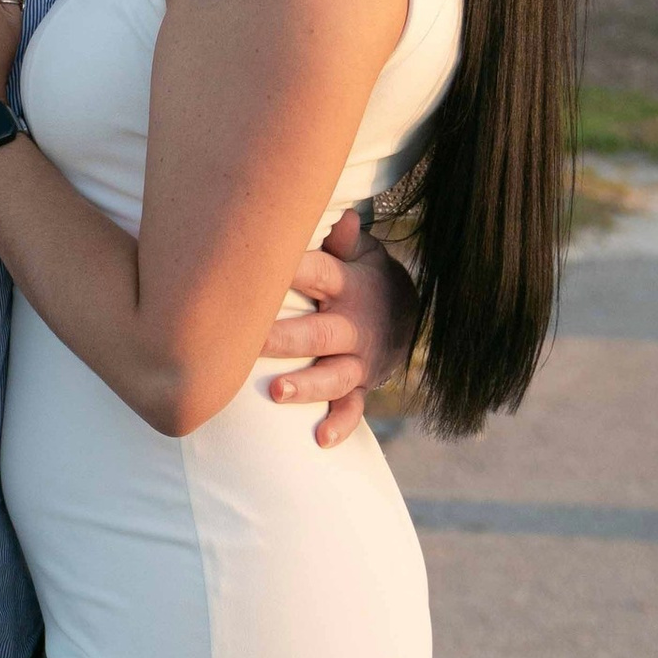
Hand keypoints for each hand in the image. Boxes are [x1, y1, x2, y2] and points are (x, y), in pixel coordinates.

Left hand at [261, 214, 417, 449]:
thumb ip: (345, 239)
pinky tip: (320, 438)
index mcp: (347, 286)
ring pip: (334, 376)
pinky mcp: (361, 386)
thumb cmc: (363, 275)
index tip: (255, 269)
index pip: (317, 274)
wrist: (405, 314)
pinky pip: (352, 408)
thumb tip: (344, 218)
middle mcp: (353, 325)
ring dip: (307, 385)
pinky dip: (339, 424)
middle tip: (252, 341)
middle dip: (285, 339)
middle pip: (319, 333)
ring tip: (278, 393)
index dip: (290, 270)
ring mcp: (358, 360)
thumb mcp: (363, 252)